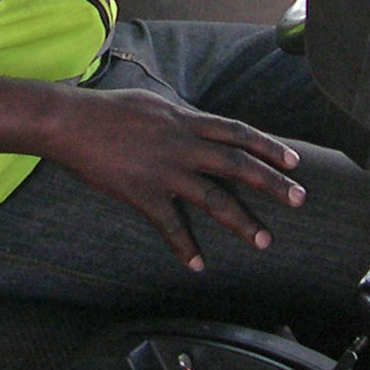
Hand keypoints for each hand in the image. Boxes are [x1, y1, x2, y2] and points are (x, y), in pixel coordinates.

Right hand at [43, 88, 305, 270]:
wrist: (70, 121)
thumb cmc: (108, 111)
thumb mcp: (154, 105)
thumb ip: (181, 119)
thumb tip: (200, 127)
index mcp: (186, 120)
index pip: (237, 132)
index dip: (268, 146)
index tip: (294, 161)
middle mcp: (182, 144)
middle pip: (237, 164)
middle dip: (272, 182)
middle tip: (299, 199)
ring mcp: (164, 170)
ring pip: (213, 197)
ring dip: (241, 221)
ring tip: (263, 240)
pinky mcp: (142, 193)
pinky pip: (170, 225)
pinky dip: (184, 247)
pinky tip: (197, 264)